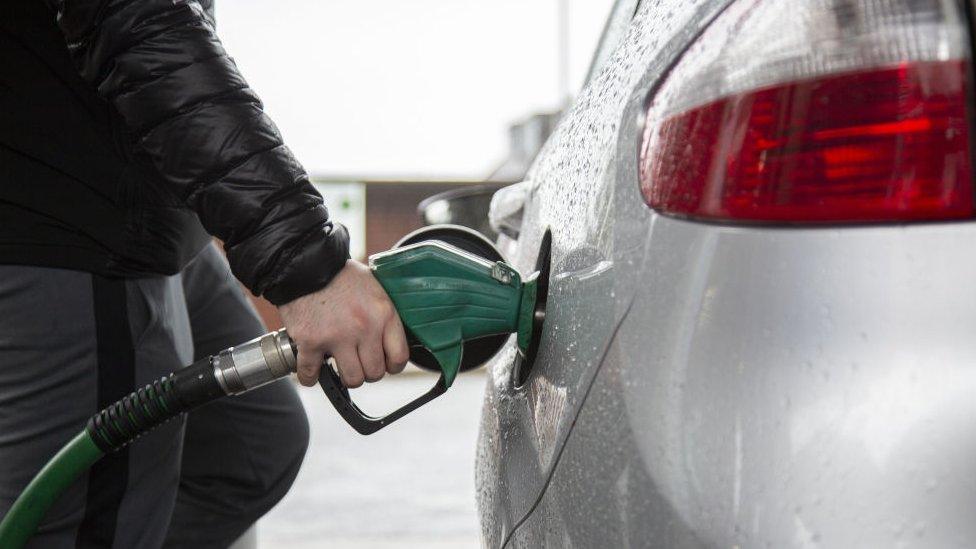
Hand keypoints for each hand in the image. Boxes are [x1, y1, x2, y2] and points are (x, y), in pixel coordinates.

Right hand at [278, 260, 409, 386]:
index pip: (399, 357)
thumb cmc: (338, 274)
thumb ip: (383, 313)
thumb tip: (390, 338)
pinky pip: (312, 374)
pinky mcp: (310, 341)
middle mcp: (364, 328)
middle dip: (367, 370)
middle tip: (358, 361)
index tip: (384, 364)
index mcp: (383, 313)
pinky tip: (312, 371)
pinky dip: (310, 377)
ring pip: (351, 379)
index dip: (392, 366)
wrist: (305, 263)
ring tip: (338, 364)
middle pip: (375, 373)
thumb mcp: (374, 287)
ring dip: (344, 376)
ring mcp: (337, 337)